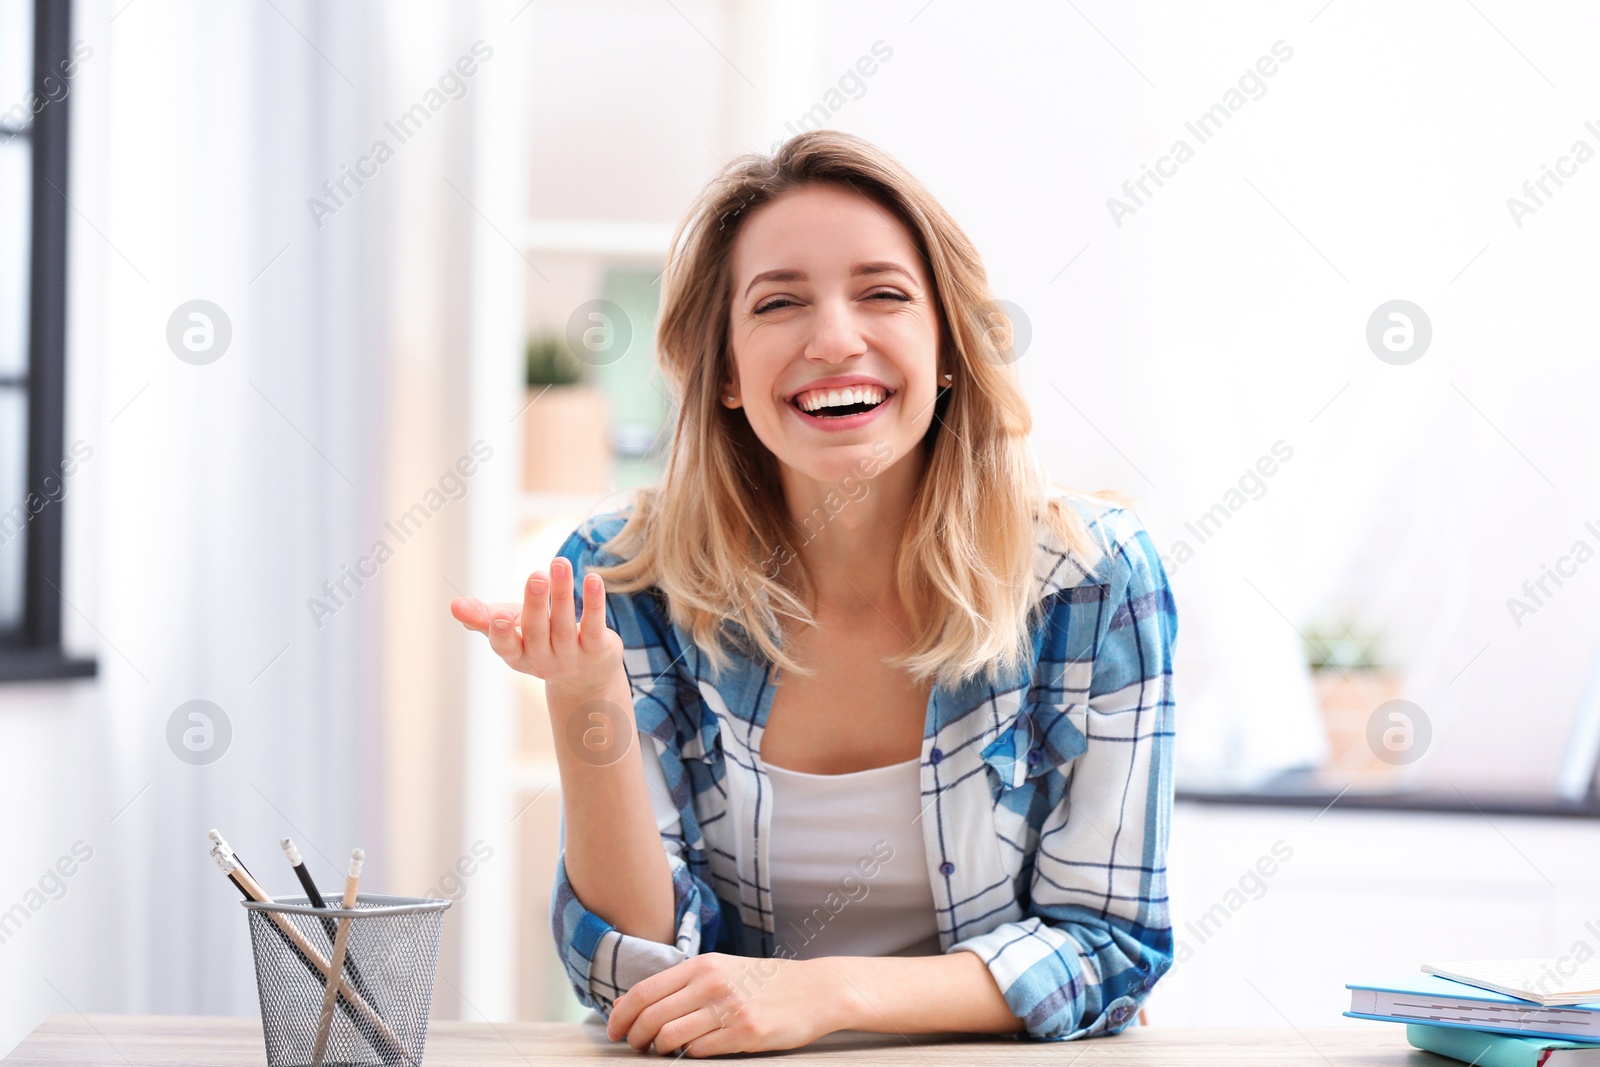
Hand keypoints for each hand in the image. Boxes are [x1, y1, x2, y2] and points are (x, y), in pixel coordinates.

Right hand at [449, 556, 622, 698]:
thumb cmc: (540, 643)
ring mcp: (572, 658)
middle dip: (534, 603)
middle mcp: (544, 660)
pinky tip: (593, 579)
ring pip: (565, 624)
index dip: (502, 633)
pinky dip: (593, 602)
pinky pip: (595, 625)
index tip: (497, 615)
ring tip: (560, 563)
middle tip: (536, 575)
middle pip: (537, 631)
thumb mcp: (512, 631)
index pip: (506, 647)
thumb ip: (483, 618)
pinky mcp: (599, 650)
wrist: (586, 678)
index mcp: (518, 656)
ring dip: (562, 592)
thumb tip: (454, 605)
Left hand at [604, 953, 849, 1056]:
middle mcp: (711, 983)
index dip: (621, 1015)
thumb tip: (636, 1004)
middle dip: (635, 1037)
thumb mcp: (723, 970)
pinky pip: (699, 1051)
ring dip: (659, 1050)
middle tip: (636, 1047)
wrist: (815, 990)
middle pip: (650, 1017)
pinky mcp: (745, 1032)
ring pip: (669, 1037)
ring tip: (662, 1052)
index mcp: (702, 965)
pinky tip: (692, 1054)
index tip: (614, 1030)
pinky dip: (688, 1057)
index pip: (644, 991)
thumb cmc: (765, 982)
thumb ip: (684, 983)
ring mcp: (728, 1008)